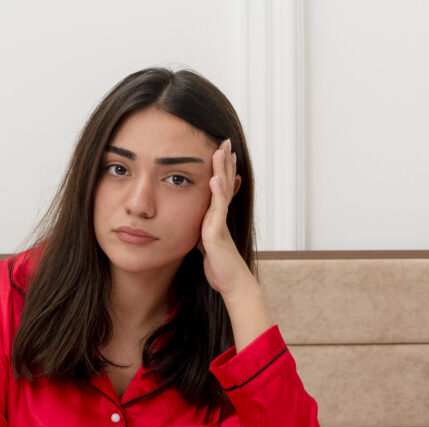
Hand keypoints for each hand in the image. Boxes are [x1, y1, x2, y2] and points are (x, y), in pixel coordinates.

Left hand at [199, 139, 251, 295]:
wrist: (232, 283)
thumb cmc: (220, 267)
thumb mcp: (206, 244)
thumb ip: (201, 231)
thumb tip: (196, 225)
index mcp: (216, 217)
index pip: (219, 187)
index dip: (221, 169)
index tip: (219, 149)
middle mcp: (221, 216)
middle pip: (224, 183)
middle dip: (224, 162)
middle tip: (225, 141)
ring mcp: (221, 223)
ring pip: (222, 192)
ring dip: (222, 170)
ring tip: (221, 150)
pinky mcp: (217, 234)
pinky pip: (217, 210)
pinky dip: (217, 193)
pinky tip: (214, 178)